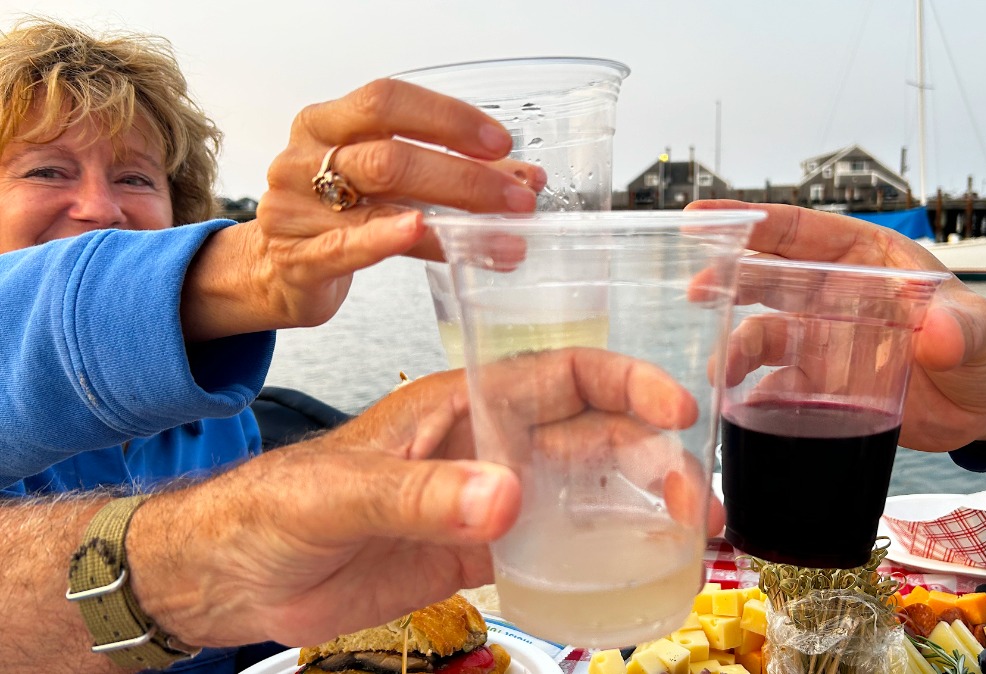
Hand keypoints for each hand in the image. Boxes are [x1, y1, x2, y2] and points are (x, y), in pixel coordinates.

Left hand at [128, 348, 721, 648]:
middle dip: (652, 457)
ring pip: (584, 490)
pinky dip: (597, 552)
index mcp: (461, 403)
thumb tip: (508, 498)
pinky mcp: (477, 551)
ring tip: (687, 535)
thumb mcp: (343, 492)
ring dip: (637, 506)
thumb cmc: (275, 508)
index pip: (561, 375)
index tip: (676, 411)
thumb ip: (423, 493)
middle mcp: (486, 444)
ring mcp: (487, 498)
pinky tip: (632, 568)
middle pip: (591, 436)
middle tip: (695, 503)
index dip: (625, 383)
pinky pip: (555, 545)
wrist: (238, 575)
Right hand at [181, 79, 545, 340]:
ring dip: (453, 219)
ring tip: (506, 236)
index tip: (500, 142)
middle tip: (519, 199)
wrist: (275, 272)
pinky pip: (348, 246)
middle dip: (465, 176)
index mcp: (325, 124)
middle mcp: (304, 159)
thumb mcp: (388, 186)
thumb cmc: (337, 216)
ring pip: (380, 202)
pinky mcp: (298, 259)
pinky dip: (390, 239)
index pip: (386, 100)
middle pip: (390, 154)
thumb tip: (527, 179)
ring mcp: (295, 209)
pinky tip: (425, 233)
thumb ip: (451, 174)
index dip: (447, 118)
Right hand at [687, 200, 985, 450]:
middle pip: (769, 279)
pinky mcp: (824, 387)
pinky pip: (777, 389)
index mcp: (868, 262)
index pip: (804, 232)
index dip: (754, 222)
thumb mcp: (983, 333)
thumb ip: (964, 329)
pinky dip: (756, 398)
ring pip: (767, 337)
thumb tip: (939, 331)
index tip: (705, 217)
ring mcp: (826, 342)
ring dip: (739, 349)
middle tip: (697, 293)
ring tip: (720, 372)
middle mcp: (837, 296)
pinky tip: (741, 410)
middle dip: (728, 282)